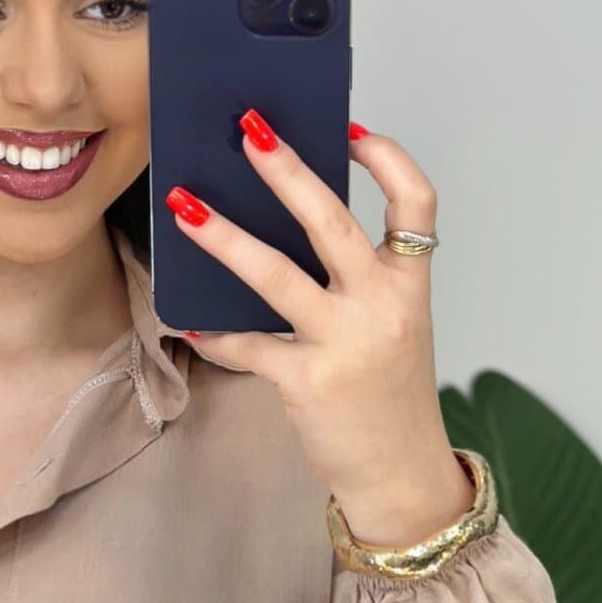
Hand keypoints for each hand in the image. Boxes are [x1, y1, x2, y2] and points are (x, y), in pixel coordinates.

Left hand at [166, 112, 475, 547]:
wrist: (400, 472)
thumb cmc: (388, 393)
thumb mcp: (392, 325)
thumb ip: (355, 279)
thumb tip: (286, 222)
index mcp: (410, 285)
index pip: (417, 203)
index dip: (387, 159)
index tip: (350, 130)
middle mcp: (383, 307)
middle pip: (332, 222)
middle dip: (287, 171)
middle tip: (248, 131)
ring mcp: (344, 344)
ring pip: (276, 276)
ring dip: (225, 236)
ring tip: (184, 206)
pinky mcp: (306, 382)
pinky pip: (247, 346)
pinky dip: (216, 332)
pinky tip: (189, 320)